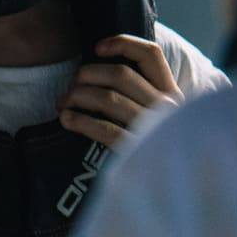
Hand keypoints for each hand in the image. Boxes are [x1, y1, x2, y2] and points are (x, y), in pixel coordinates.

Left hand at [56, 35, 182, 146]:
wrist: (174, 192)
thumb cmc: (157, 149)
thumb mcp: (158, 117)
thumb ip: (141, 95)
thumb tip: (94, 74)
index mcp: (172, 93)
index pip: (150, 55)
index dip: (122, 44)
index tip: (97, 48)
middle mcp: (167, 108)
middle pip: (120, 74)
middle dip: (86, 75)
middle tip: (70, 86)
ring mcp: (154, 130)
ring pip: (108, 98)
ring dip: (77, 96)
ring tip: (63, 103)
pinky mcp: (139, 152)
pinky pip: (104, 129)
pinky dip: (81, 121)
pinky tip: (67, 120)